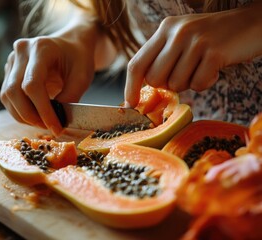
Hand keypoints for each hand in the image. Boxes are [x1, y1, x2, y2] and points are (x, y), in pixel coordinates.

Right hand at [0, 36, 94, 135]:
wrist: (70, 45)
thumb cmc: (78, 58)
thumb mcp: (82, 77)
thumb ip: (70, 97)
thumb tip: (56, 120)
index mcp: (41, 48)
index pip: (32, 85)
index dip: (42, 110)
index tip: (56, 127)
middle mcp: (21, 51)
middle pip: (14, 91)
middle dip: (30, 116)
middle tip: (49, 127)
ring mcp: (12, 60)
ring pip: (7, 96)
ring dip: (23, 116)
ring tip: (43, 122)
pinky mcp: (8, 70)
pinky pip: (7, 96)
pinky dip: (20, 111)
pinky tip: (35, 115)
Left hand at [125, 2, 261, 106]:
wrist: (251, 23)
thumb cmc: (213, 36)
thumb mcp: (182, 37)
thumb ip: (162, 57)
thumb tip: (143, 88)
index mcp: (165, 29)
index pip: (137, 64)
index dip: (130, 87)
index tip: (129, 104)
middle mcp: (177, 32)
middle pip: (154, 79)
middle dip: (167, 85)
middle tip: (185, 73)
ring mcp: (195, 42)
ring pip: (176, 85)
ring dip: (189, 83)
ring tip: (202, 66)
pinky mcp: (214, 53)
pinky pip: (198, 85)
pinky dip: (206, 83)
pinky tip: (214, 68)